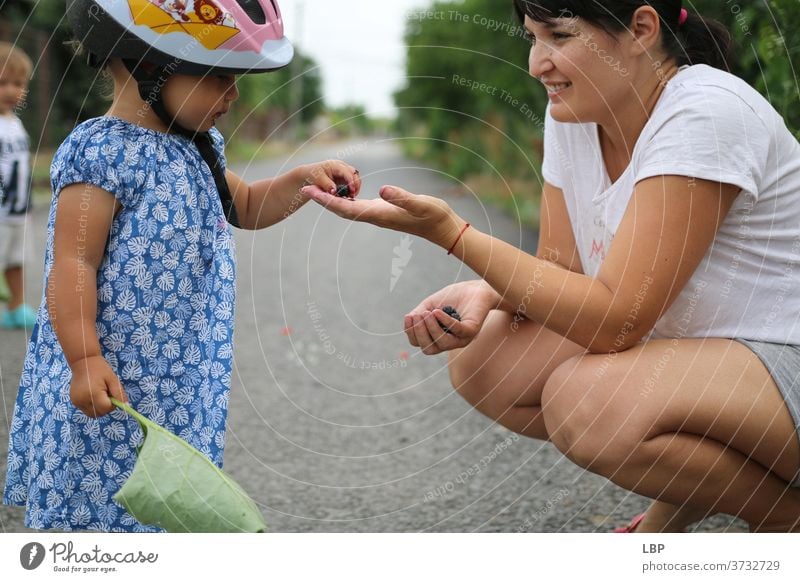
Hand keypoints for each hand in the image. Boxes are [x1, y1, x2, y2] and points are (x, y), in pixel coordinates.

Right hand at [69, 355, 128, 417]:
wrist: (83, 362)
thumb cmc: (100, 369)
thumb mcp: (113, 379)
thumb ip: (119, 393)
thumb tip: (126, 406)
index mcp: (93, 393)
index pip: (106, 408)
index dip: (112, 404)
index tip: (112, 394)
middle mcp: (82, 400)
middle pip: (99, 413)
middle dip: (106, 407)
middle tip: (107, 394)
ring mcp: (76, 402)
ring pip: (93, 413)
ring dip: (99, 408)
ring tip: (99, 394)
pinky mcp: (74, 402)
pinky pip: (86, 410)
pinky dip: (92, 406)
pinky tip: (93, 394)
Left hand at [299, 160, 361, 197]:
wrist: (308, 174)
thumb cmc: (312, 174)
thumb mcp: (319, 180)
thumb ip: (327, 185)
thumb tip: (334, 191)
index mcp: (335, 165)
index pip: (348, 172)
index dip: (351, 182)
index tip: (352, 191)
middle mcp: (341, 166)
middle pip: (354, 174)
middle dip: (356, 184)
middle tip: (353, 195)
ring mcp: (343, 171)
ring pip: (354, 177)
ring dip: (355, 187)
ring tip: (351, 196)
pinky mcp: (343, 176)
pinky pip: (351, 181)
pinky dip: (351, 188)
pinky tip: (349, 195)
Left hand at [301, 184, 466, 247]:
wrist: (443, 228)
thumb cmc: (434, 215)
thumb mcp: (420, 203)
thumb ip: (402, 197)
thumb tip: (382, 190)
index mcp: (379, 214)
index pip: (346, 208)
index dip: (326, 200)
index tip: (310, 192)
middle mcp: (375, 216)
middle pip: (341, 210)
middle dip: (322, 200)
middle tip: (304, 188)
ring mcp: (378, 215)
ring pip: (348, 209)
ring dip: (331, 200)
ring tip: (315, 190)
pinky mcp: (383, 211)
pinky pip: (357, 207)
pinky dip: (344, 200)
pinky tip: (340, 193)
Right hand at [405, 280, 500, 354]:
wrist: (475, 289)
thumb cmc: (452, 298)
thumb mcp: (430, 304)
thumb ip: (419, 313)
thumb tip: (409, 319)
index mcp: (437, 337)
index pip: (419, 343)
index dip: (411, 332)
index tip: (409, 316)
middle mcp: (449, 342)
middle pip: (429, 349)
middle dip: (420, 333)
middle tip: (418, 315)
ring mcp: (461, 338)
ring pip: (442, 343)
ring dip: (431, 328)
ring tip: (427, 313)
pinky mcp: (472, 331)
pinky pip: (458, 331)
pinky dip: (446, 322)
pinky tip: (437, 312)